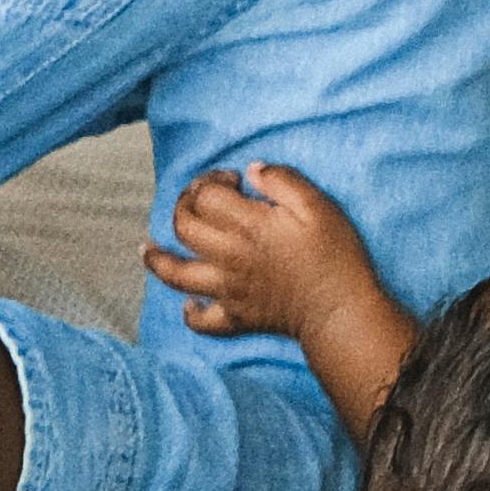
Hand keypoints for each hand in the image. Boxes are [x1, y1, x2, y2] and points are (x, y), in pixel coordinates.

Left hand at [144, 163, 366, 341]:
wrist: (341, 310)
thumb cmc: (335, 255)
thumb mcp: (318, 205)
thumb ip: (282, 181)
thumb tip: (251, 170)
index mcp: (248, 226)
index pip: (206, 196)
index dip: (209, 180)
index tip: (230, 179)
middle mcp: (228, 257)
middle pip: (184, 227)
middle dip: (183, 206)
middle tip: (199, 200)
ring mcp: (227, 290)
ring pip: (176, 274)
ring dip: (157, 259)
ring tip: (148, 248)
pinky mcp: (234, 317)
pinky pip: (201, 320)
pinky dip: (189, 312)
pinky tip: (188, 302)